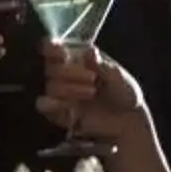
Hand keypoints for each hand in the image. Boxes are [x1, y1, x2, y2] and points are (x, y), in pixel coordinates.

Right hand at [42, 44, 170, 171]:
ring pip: (49, 85)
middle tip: (92, 79)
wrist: (126, 123)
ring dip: (68, 88)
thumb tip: (90, 51)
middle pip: (50, 66)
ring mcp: (59, 93)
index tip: (60, 53)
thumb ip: (104, 66)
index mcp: (77, 58)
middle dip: (69, 72)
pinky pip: (44, 104)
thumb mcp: (120, 78)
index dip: (52, 48)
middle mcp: (63, 73)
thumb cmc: (124, 93)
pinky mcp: (57, 111)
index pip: (53, 48)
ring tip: (91, 93)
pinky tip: (70, 107)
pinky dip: (54, 104)